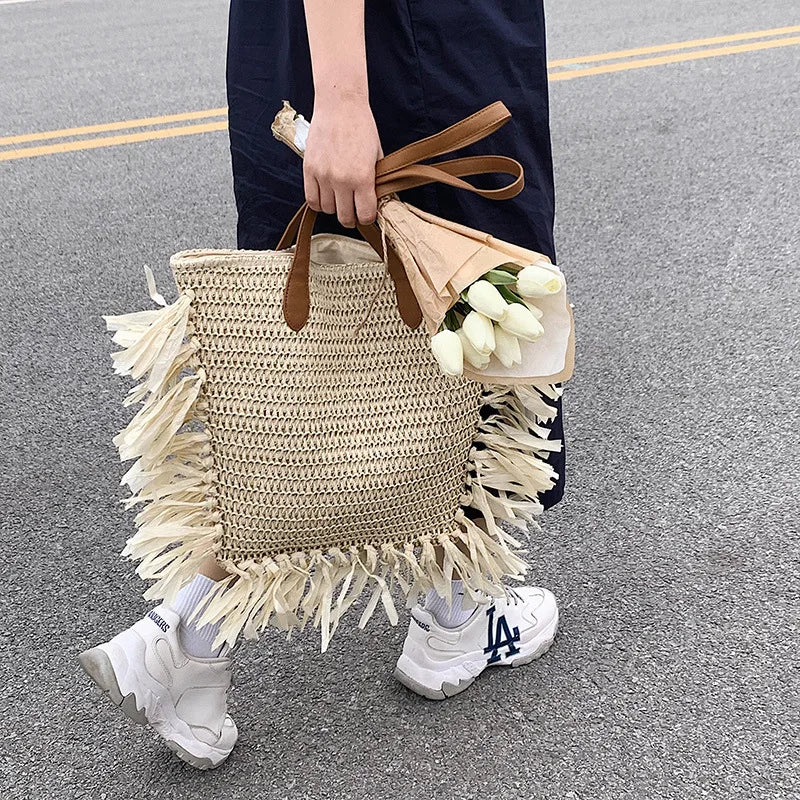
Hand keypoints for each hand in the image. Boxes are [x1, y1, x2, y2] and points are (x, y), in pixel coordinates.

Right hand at [303, 92, 383, 227]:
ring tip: (340, 198)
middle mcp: (341, 180)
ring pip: (327, 210)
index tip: (367, 213)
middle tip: (353, 210)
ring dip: (334, 208)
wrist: (340, 105)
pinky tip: (326, 196)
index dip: (368, 217)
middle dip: (351, 217)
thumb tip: (377, 201)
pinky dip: (319, 203)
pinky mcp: (309, 170)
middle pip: (345, 217)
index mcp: (362, 177)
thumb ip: (376, 181)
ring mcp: (323, 176)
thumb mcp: (377, 155)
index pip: (365, 214)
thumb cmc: (361, 127)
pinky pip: (311, 200)